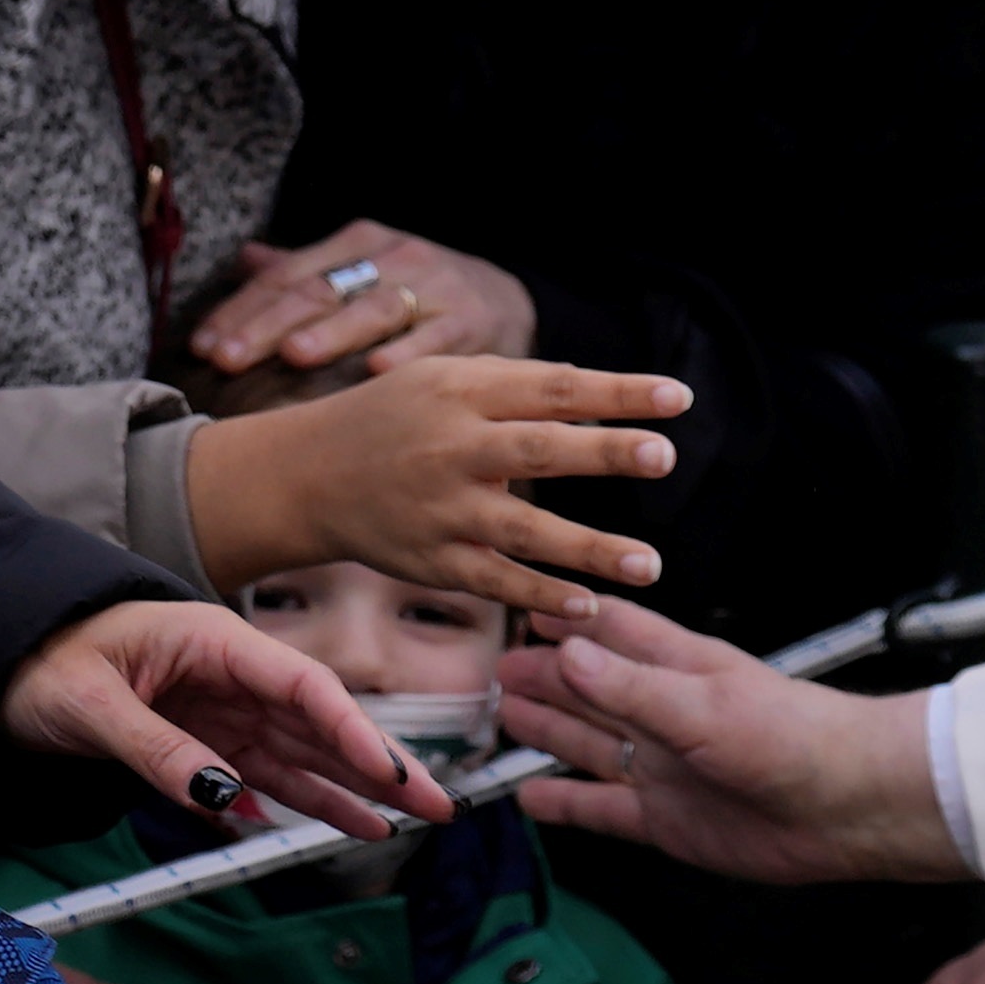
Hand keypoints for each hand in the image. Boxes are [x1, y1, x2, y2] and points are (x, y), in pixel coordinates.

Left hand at [0, 597, 443, 843]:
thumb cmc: (41, 660)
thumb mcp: (93, 705)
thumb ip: (159, 749)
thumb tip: (224, 795)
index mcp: (211, 640)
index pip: (300, 684)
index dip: (352, 729)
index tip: (392, 772)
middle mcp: (227, 674)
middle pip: (317, 722)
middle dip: (378, 765)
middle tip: (436, 806)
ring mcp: (218, 710)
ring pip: (298, 755)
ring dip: (350, 791)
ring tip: (404, 826)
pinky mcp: (201, 740)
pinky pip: (260, 775)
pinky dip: (298, 801)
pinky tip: (337, 826)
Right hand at [180, 355, 690, 615]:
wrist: (307, 475)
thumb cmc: (390, 417)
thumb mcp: (441, 378)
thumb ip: (513, 385)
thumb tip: (592, 387)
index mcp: (464, 391)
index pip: (554, 388)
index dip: (618, 393)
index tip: (677, 397)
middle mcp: (455, 448)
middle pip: (540, 450)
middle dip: (604, 452)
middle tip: (664, 455)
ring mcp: (444, 510)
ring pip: (527, 531)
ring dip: (592, 548)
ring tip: (651, 563)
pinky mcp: (433, 561)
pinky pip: (496, 582)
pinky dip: (541, 594)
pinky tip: (589, 605)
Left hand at [192, 222, 534, 374]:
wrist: (507, 298)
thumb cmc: (417, 291)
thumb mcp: (362, 270)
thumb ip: (304, 269)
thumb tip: (243, 260)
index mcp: (355, 245)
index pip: (286, 277)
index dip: (240, 310)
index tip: (200, 346)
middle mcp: (390, 258)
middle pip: (318, 291)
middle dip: (267, 326)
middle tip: (226, 358)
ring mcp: (433, 287)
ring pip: (372, 308)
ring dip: (331, 332)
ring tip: (293, 355)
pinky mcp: (470, 320)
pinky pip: (436, 337)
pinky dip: (407, 352)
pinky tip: (377, 369)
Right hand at [500, 599, 961, 886]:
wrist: (848, 808)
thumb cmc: (793, 738)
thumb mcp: (703, 706)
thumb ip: (631, 686)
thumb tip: (565, 651)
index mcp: (678, 668)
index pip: (613, 633)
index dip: (571, 621)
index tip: (527, 606)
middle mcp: (665, 714)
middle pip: (591, 690)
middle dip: (545, 677)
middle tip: (497, 667)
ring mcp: (664, 768)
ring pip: (591, 745)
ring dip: (549, 730)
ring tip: (504, 714)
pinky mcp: (667, 820)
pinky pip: (604, 809)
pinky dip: (567, 805)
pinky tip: (532, 798)